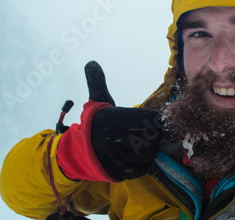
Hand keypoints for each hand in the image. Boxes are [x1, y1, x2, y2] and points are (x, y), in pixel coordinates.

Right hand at [56, 61, 162, 181]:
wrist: (79, 151)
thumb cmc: (96, 123)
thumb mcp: (97, 101)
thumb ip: (97, 83)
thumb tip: (91, 62)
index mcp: (115, 118)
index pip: (152, 119)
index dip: (156, 120)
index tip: (153, 120)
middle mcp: (116, 138)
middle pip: (153, 137)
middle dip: (153, 135)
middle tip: (146, 133)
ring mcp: (117, 157)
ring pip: (150, 153)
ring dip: (149, 149)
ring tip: (139, 143)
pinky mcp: (119, 171)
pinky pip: (143, 168)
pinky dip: (144, 163)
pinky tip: (136, 155)